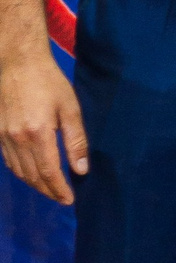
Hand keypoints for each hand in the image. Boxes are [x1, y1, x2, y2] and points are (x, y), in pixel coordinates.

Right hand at [0, 47, 88, 204]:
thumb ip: (76, 141)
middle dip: (48, 191)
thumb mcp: (70, 108)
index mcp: (38, 134)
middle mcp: (17, 139)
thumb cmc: (49, 82)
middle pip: (32, 176)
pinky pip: (8, 160)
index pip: (49, 172)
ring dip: (34, 184)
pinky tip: (31, 172)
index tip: (69, 200)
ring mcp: (3, 136)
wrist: (18, 62)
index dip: (59, 190)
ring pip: (18, 171)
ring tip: (49, 188)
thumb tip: (81, 169)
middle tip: (61, 197)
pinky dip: (20, 171)